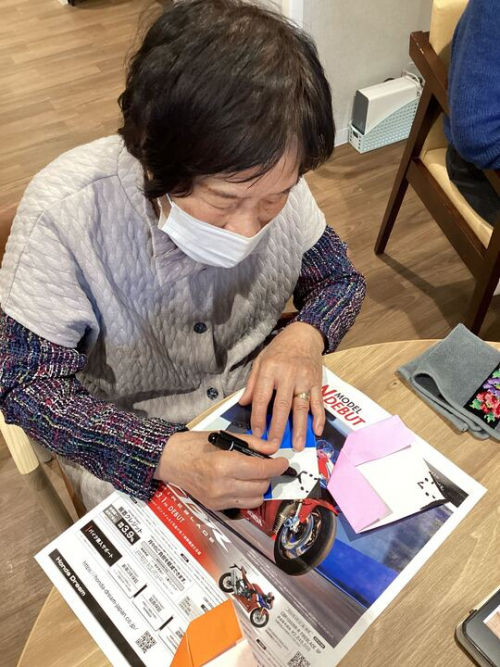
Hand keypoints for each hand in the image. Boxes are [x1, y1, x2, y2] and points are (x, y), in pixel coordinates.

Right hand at [154, 430, 288, 509]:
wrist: (169, 459)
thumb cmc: (193, 445)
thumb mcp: (224, 437)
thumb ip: (253, 444)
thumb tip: (274, 448)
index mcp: (224, 465)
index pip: (261, 470)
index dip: (277, 466)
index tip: (283, 462)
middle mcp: (222, 486)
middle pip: (261, 486)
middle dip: (268, 475)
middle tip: (266, 464)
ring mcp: (218, 499)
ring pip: (255, 499)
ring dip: (260, 487)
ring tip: (253, 474)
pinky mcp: (215, 507)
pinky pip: (242, 505)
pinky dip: (248, 495)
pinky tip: (242, 483)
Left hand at [239, 322, 324, 451]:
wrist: (304, 335)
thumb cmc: (279, 349)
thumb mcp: (260, 361)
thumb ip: (252, 383)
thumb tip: (243, 403)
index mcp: (270, 369)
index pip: (262, 397)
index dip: (258, 416)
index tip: (257, 432)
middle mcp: (288, 375)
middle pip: (282, 406)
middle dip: (277, 428)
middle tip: (274, 445)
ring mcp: (304, 380)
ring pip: (301, 407)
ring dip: (299, 428)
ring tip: (296, 445)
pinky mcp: (317, 382)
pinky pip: (318, 402)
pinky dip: (319, 417)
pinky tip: (316, 430)